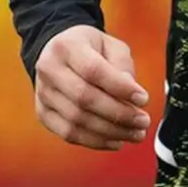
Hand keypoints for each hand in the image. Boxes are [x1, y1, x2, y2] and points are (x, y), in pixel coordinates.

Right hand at [32, 25, 150, 149]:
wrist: (57, 52)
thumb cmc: (91, 48)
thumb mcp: (111, 45)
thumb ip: (122, 66)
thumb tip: (132, 93)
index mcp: (67, 47)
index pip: (94, 70)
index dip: (120, 88)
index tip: (144, 99)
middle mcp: (49, 70)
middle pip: (84, 98)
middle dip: (119, 114)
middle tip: (144, 121)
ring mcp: (43, 93)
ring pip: (76, 119)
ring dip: (110, 131)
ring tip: (136, 134)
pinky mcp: (43, 113)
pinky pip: (68, 133)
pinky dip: (95, 141)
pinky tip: (117, 141)